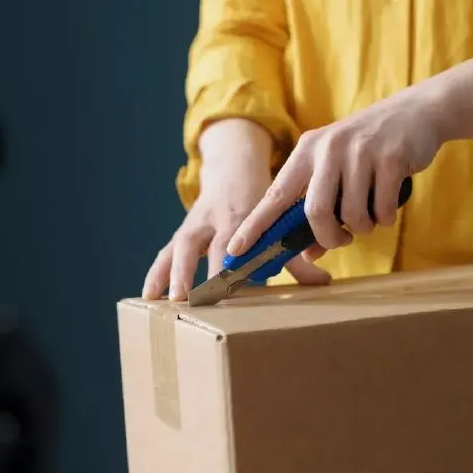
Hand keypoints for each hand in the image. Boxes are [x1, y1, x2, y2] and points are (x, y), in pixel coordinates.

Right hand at [143, 160, 330, 301]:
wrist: (232, 170)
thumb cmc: (260, 202)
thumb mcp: (279, 221)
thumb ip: (297, 256)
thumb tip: (323, 284)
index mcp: (245, 214)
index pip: (242, 241)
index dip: (242, 263)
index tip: (242, 286)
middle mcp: (217, 219)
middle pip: (209, 246)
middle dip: (205, 272)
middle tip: (203, 300)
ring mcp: (196, 225)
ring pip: (181, 247)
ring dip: (175, 274)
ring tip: (172, 302)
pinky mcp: (182, 233)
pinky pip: (165, 253)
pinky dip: (156, 274)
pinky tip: (149, 297)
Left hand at [227, 89, 444, 262]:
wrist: (416, 113)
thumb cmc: (369, 149)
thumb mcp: (336, 169)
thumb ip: (319, 208)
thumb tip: (307, 254)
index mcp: (307, 151)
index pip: (274, 195)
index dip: (254, 226)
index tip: (235, 249)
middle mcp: (328, 148)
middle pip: (316, 212)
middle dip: (329, 238)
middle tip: (342, 240)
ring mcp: (360, 151)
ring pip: (352, 215)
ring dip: (363, 228)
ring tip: (370, 216)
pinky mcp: (391, 158)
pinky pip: (382, 209)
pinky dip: (385, 219)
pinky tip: (387, 206)